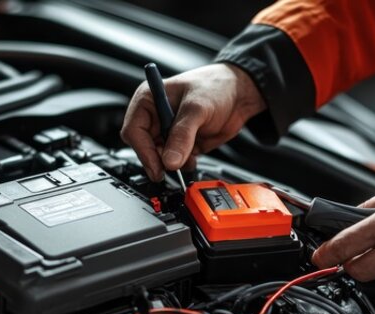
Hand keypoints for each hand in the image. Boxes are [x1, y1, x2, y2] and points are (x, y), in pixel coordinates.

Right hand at [121, 63, 265, 180]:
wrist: (240, 94)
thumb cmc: (216, 86)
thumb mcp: (197, 108)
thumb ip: (183, 134)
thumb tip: (169, 160)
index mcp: (150, 100)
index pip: (134, 130)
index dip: (143, 150)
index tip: (158, 165)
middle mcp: (156, 116)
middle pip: (144, 147)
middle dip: (157, 159)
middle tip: (172, 166)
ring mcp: (169, 131)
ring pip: (159, 157)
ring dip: (172, 163)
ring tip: (188, 158)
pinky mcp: (182, 143)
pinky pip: (175, 161)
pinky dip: (182, 164)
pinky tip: (193, 159)